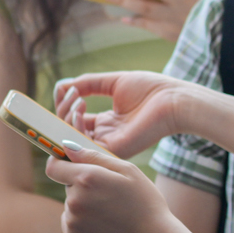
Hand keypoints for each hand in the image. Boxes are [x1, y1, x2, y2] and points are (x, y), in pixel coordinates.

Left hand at [42, 144, 178, 232]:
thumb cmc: (145, 202)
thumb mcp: (127, 170)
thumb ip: (93, 156)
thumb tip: (66, 147)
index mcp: (86, 179)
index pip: (53, 166)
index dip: (60, 163)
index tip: (71, 165)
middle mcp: (74, 200)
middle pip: (66, 185)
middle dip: (81, 185)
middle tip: (108, 193)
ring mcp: (73, 222)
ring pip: (70, 204)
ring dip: (83, 204)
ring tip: (110, 211)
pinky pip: (71, 222)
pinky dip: (83, 221)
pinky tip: (105, 225)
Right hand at [54, 71, 202, 158]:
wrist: (172, 99)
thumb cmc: (149, 89)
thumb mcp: (112, 82)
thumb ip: (86, 84)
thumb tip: (61, 86)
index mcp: (106, 122)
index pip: (74, 119)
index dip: (65, 105)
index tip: (67, 88)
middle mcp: (105, 136)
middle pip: (69, 129)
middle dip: (63, 110)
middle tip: (73, 94)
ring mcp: (109, 145)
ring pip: (72, 138)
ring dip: (67, 117)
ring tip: (78, 100)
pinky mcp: (113, 150)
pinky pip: (83, 145)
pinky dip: (75, 127)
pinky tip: (80, 111)